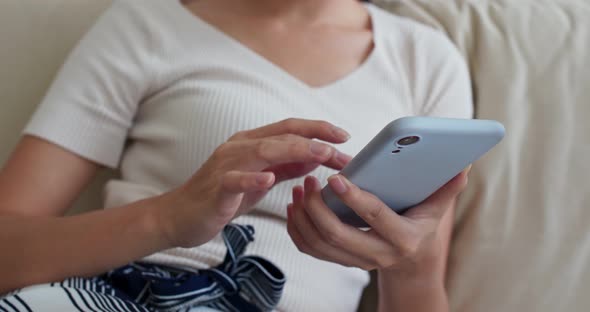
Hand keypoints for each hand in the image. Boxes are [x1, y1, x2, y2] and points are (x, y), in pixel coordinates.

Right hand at [156, 119, 352, 247]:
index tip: (345, 136)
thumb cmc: (222, 197)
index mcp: (251, 143)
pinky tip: (268, 179)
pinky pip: (234, 180)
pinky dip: (252, 178)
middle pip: (282, 135)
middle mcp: (239, 147)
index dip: (318, 129)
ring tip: (321, 155)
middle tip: (343, 150)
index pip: (290, 128)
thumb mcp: (260, 178)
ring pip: (262, 150)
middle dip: (316, 140)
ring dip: (294, 151)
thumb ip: (286, 166)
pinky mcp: (216, 188)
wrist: (180, 216)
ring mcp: (225, 165)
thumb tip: (317, 156)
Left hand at [287, 167, 469, 277]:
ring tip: (298, 189)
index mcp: (403, 238)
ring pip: (320, 244)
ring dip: (303, 217)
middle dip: (317, 207)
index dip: (355, 198)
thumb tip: (463, 164)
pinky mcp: (342, 261)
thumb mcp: (437, 210)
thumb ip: (446, 188)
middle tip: (309, 180)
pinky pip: (311, 250)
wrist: (412, 263)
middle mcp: (378, 254)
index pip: (375, 217)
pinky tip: (295, 206)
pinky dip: (298, 230)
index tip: (336, 177)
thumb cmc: (422, 226)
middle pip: (338, 235)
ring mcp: (357, 261)